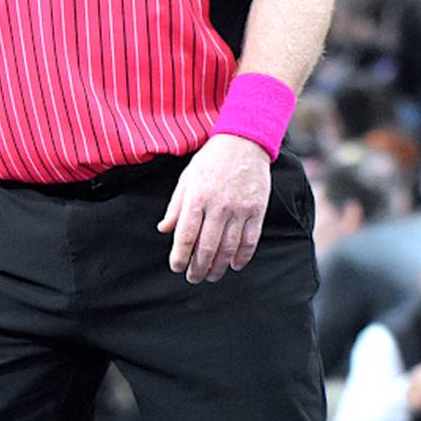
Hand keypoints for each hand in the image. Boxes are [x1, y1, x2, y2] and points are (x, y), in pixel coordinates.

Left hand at [157, 135, 270, 282]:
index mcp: (197, 197)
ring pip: (228, 248)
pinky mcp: (257, 210)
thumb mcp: (187, 178)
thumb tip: (164, 229)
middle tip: (193, 278)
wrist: (244, 142)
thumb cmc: (211, 159)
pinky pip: (250, 240)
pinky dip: (243, 256)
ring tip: (211, 276)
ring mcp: (240, 209)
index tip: (176, 267)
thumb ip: (176, 206)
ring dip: (218, 267)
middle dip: (198, 268)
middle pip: (207, 247)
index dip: (180, 256)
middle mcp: (218, 206)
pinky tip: (235, 265)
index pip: (186, 235)